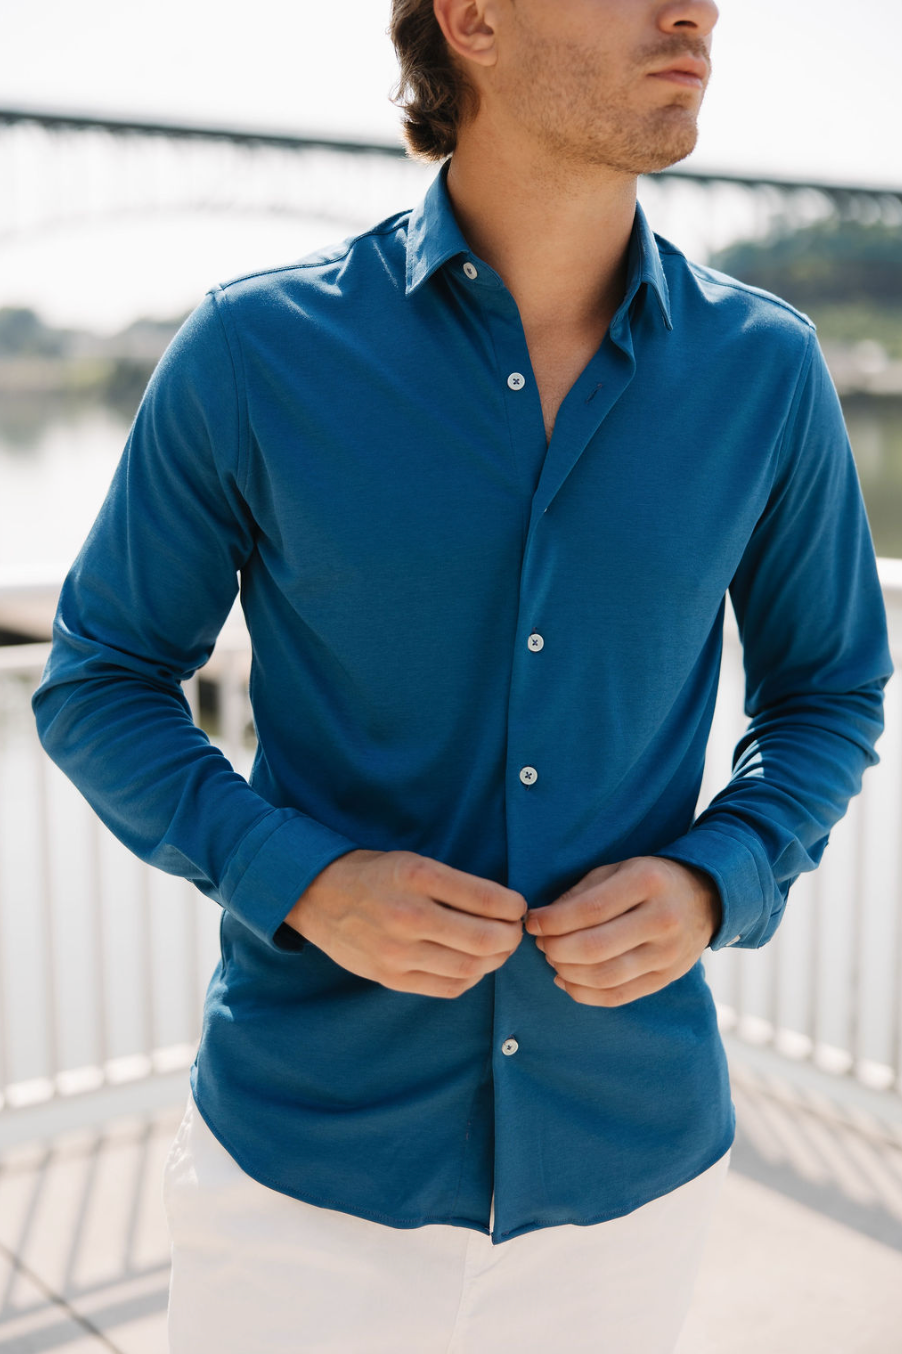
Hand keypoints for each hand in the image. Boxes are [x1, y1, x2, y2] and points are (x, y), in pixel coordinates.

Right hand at [284, 849, 527, 998]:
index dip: (513, 906)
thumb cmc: (372, 874)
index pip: (487, 900)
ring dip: (495, 960)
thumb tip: (502, 908)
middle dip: (511, 937)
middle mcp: (409, 915)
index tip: (517, 907)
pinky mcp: (390, 977)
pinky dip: (471, 978)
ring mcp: (398, 951)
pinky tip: (473, 965)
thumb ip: (453, 885)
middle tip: (514, 931)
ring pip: (471, 967)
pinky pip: (448, 987)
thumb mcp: (412, 862)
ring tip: (497, 949)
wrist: (315, 895)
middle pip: (485, 939)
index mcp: (417, 876)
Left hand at [523, 856, 721, 1006]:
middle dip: (557, 948)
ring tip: (553, 959)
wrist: (706, 899)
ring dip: (568, 972)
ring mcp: (668, 954)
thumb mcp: (619, 869)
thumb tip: (544, 920)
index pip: (590, 909)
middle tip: (542, 943)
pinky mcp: (667, 978)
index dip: (553, 921)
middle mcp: (662, 919)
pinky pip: (619, 996)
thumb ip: (582, 892)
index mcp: (647, 882)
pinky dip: (585, 994)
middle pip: (595, 947)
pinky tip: (567, 980)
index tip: (532, 922)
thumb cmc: (650, 880)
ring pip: (605, 976)